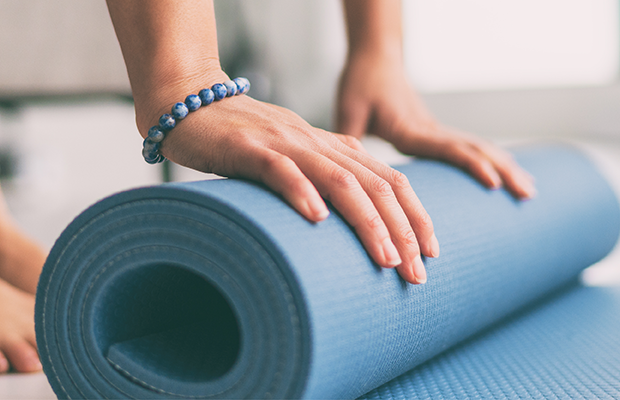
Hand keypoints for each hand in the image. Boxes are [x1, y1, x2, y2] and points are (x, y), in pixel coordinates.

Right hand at [136, 74, 437, 283]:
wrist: (187, 103)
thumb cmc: (238, 140)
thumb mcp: (291, 160)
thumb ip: (319, 181)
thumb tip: (343, 225)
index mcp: (333, 148)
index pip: (390, 180)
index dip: (416, 215)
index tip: (432, 253)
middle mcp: (317, 144)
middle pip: (375, 185)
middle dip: (403, 231)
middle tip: (416, 273)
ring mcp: (285, 144)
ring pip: (340, 180)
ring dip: (367, 221)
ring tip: (385, 257)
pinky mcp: (248, 148)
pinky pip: (280, 170)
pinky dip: (301, 192)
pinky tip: (317, 218)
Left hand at [336, 54, 536, 198]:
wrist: (375, 59)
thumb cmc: (360, 84)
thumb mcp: (348, 109)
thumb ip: (347, 135)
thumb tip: (342, 170)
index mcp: (411, 128)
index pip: (448, 147)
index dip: (471, 164)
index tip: (494, 182)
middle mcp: (431, 130)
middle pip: (475, 149)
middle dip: (503, 172)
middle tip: (528, 195)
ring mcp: (438, 131)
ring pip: (480, 148)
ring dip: (507, 167)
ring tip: (530, 191)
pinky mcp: (438, 133)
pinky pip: (472, 147)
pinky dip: (495, 161)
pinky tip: (510, 176)